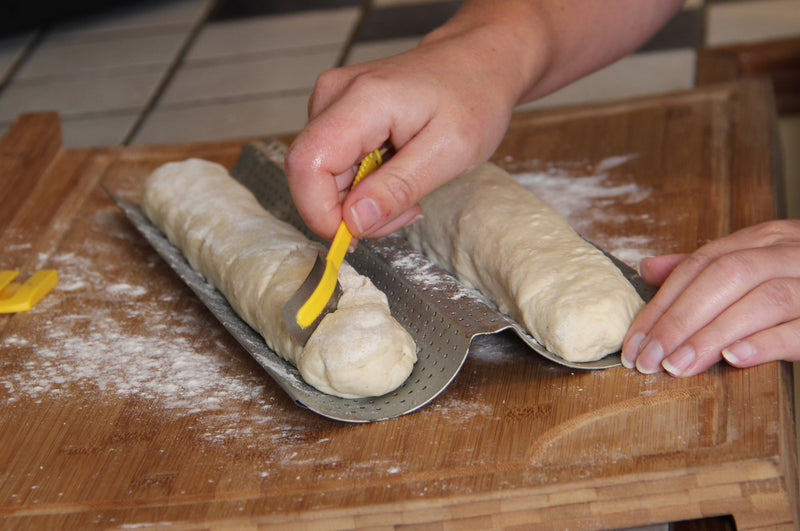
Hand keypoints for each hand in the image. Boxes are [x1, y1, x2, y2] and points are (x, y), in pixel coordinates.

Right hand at [284, 0, 684, 241]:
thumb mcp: (449, 149)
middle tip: (407, 208)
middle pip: (315, 176)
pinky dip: (373, 182)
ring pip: (331, 174)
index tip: (352, 245)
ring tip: (417, 185)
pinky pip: (346, 163)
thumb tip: (355, 225)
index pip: (305, 170)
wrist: (495, 54)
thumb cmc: (478, 92)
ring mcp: (340, 104)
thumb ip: (397, 188)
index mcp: (354, 104)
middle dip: (354, 209)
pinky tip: (408, 172)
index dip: (318, 216)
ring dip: (368, 197)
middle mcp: (335, 100)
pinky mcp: (350, 113)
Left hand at [622, 219, 799, 375]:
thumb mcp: (757, 268)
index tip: (634, 341)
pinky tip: (733, 359)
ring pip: (763, 299)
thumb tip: (649, 267)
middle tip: (648, 359)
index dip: (662, 302)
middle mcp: (792, 252)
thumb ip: (705, 271)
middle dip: (679, 319)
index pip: (702, 264)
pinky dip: (766, 342)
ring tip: (678, 366)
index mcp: (767, 240)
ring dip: (712, 334)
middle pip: (727, 276)